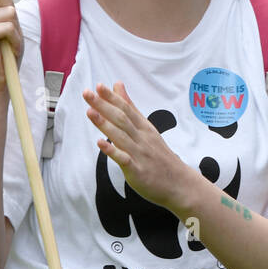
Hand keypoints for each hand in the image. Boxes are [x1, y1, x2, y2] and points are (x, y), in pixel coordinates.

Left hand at [83, 82, 196, 212]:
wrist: (179, 183)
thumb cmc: (159, 156)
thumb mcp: (147, 128)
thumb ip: (130, 108)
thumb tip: (118, 85)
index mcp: (144, 128)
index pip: (127, 109)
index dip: (112, 97)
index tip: (99, 86)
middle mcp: (142, 138)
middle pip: (122, 119)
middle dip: (104, 105)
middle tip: (88, 93)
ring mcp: (140, 154)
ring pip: (121, 136)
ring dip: (105, 124)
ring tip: (90, 112)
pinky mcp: (138, 170)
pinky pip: (124, 159)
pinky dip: (113, 151)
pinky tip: (101, 143)